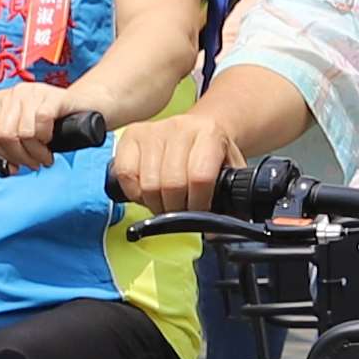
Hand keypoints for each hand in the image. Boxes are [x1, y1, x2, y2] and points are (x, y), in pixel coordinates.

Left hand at [0, 83, 100, 172]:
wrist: (88, 106)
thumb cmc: (57, 122)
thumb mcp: (27, 131)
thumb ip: (11, 145)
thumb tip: (6, 168)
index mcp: (1, 100)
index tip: (14, 164)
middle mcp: (14, 93)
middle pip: (3, 135)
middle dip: (19, 156)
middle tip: (34, 162)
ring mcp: (33, 92)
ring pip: (22, 132)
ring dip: (35, 152)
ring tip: (45, 155)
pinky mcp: (51, 96)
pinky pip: (41, 122)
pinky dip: (46, 137)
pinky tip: (52, 139)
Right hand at [108, 112, 233, 213]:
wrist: (198, 130)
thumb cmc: (212, 155)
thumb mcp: (231, 171)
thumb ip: (230, 198)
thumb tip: (215, 231)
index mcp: (209, 133)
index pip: (200, 177)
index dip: (198, 204)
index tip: (199, 214)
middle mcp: (180, 127)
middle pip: (171, 184)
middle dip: (176, 209)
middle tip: (181, 214)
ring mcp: (153, 130)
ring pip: (148, 183)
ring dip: (156, 204)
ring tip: (166, 203)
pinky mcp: (131, 135)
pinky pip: (126, 175)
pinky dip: (135, 193)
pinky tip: (147, 193)